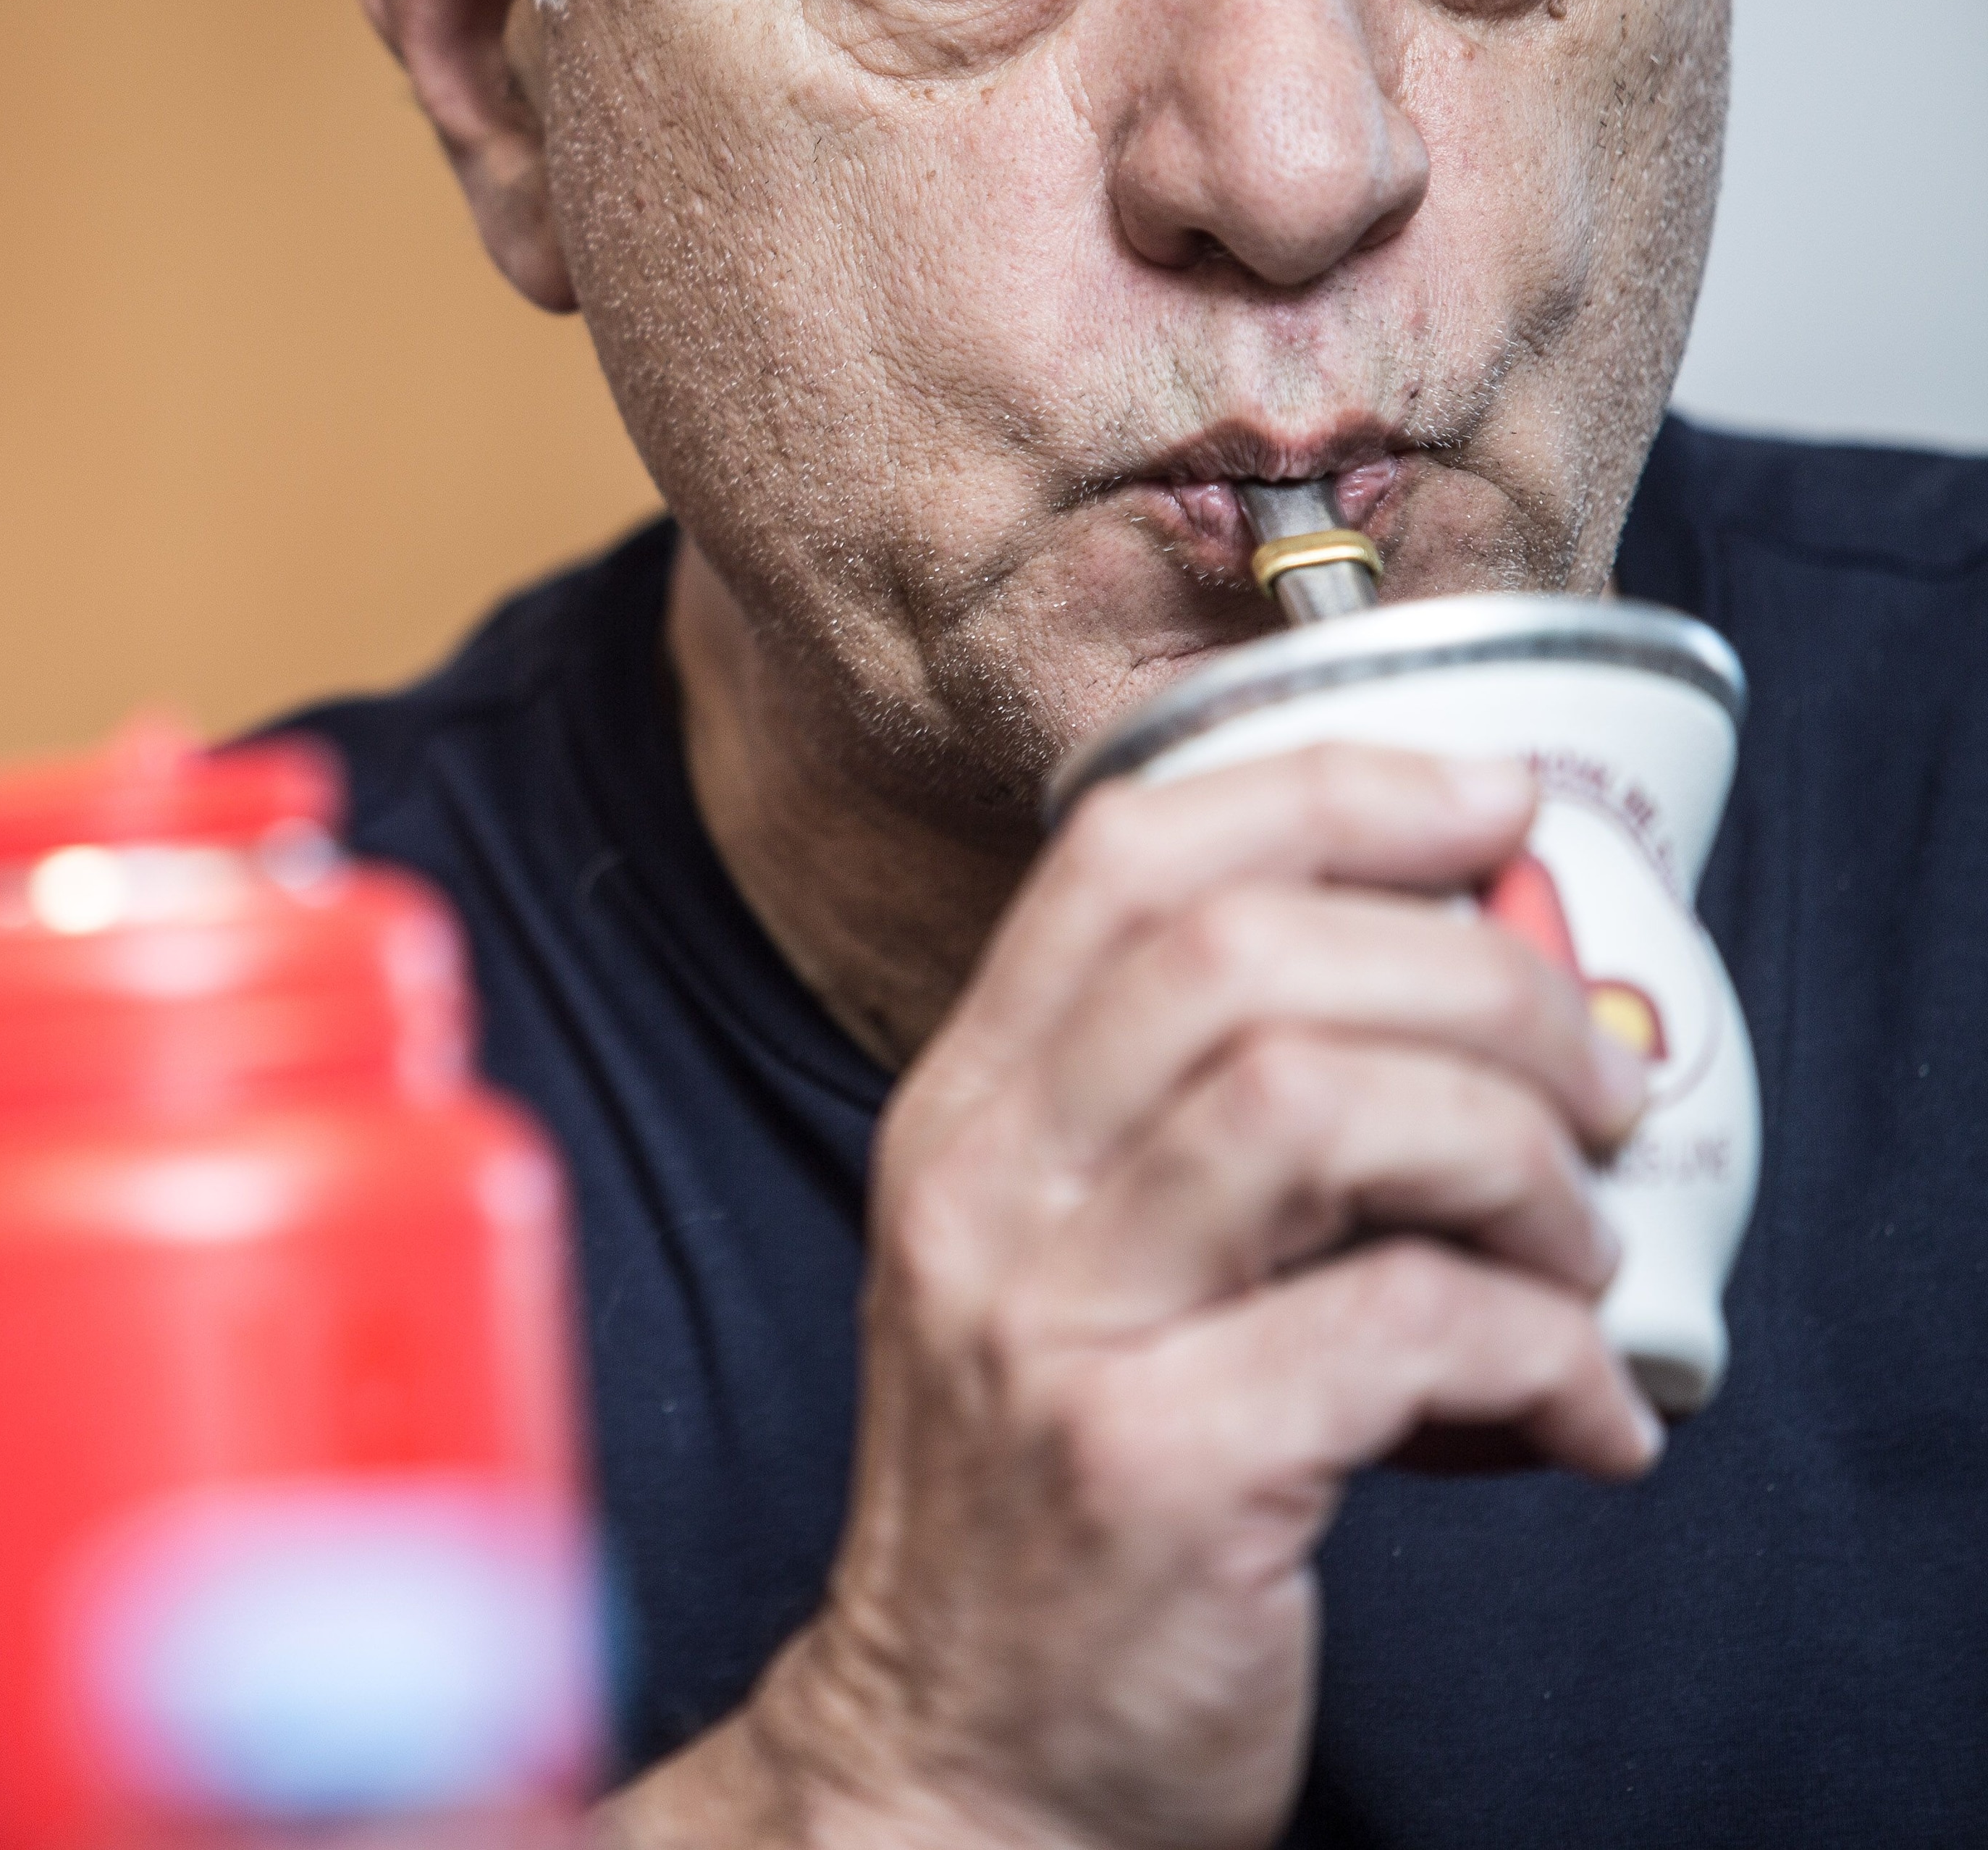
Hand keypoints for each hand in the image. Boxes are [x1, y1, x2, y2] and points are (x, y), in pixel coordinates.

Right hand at [603, 745, 1658, 1849]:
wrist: (956, 1756)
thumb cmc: (1050, 1503)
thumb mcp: (1066, 1267)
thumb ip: (1191, 1127)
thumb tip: (1458, 997)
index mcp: (969, 1114)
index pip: (1126, 855)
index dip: (1332, 792)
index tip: (1492, 811)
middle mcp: (984, 1190)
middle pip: (1244, 954)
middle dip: (1479, 986)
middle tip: (1589, 1088)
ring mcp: (1051, 1326)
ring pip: (1318, 1102)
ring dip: (1514, 1162)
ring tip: (1571, 1257)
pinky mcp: (1151, 1468)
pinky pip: (1400, 1330)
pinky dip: (1543, 1355)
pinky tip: (1575, 1418)